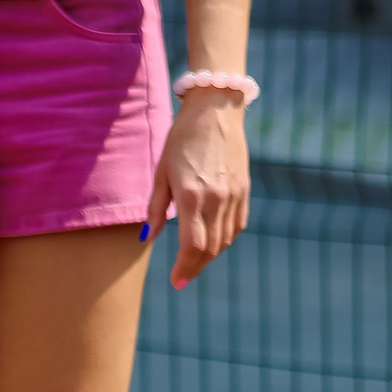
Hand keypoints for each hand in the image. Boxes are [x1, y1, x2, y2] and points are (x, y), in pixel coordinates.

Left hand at [147, 87, 250, 289]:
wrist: (215, 110)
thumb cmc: (181, 139)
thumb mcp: (161, 172)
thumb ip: (155, 208)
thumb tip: (146, 237)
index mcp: (192, 197)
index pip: (192, 245)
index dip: (184, 268)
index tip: (176, 281)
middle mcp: (216, 199)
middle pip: (210, 248)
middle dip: (195, 268)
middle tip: (182, 279)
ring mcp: (234, 195)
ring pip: (225, 239)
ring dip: (210, 256)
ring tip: (194, 263)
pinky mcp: (244, 189)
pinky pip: (237, 225)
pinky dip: (226, 239)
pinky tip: (214, 244)